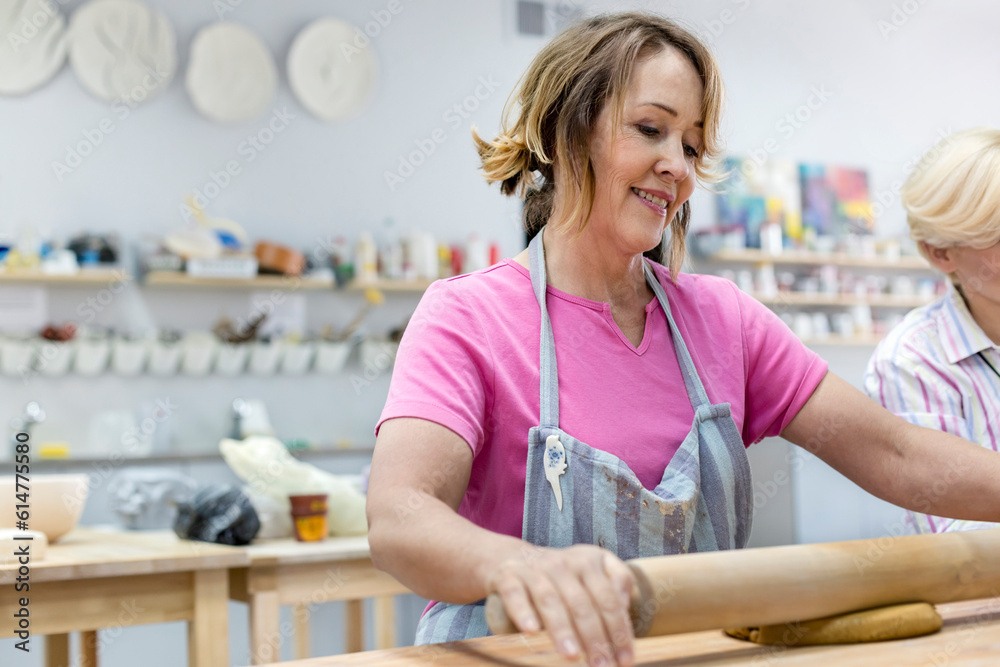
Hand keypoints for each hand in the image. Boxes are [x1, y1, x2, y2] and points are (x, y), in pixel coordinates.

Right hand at [486, 544, 635, 665]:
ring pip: (550, 600)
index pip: (608, 599)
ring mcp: (534, 570)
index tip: (625, 660)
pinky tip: (531, 630)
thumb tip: (625, 607)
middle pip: (582, 604)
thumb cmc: (561, 573)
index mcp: (588, 562)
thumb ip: (618, 581)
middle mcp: (563, 564)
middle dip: (594, 638)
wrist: (512, 557)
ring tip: (572, 654)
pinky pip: (515, 594)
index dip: (619, 631)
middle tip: (601, 666)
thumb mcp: (593, 565)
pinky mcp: (508, 577)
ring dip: (562, 629)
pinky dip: (523, 611)